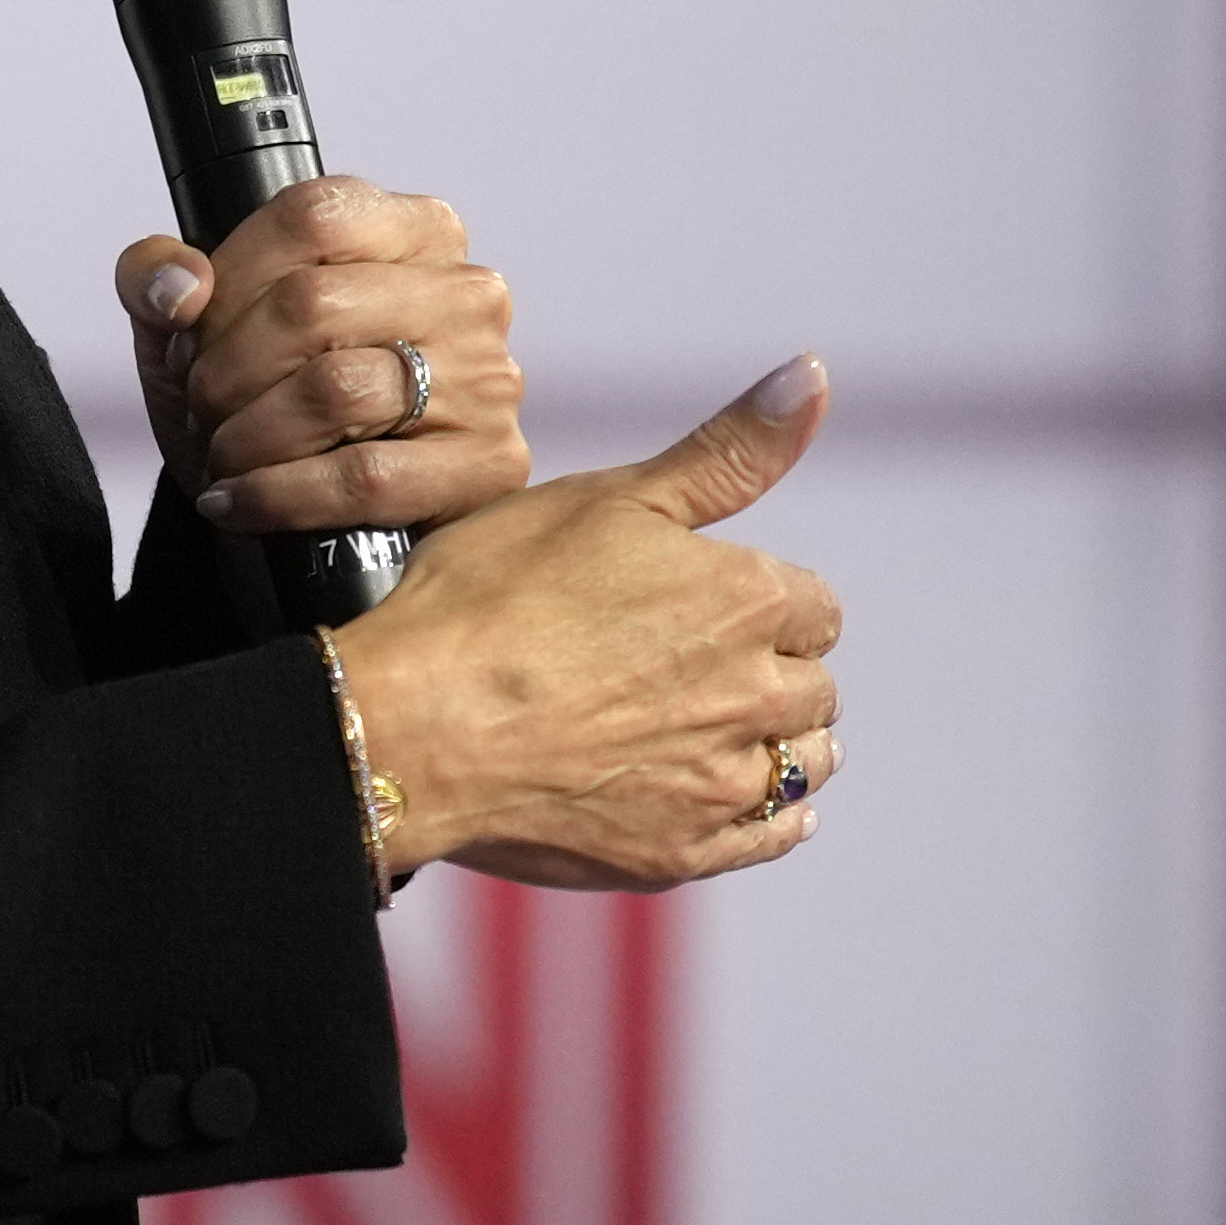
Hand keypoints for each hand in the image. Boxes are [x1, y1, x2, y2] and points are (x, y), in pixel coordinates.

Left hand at [114, 176, 532, 541]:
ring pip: (336, 390)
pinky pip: (364, 477)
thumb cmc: (263, 400)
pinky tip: (238, 501)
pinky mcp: (488, 465)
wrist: (310, 533)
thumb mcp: (193, 325)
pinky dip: (278, 494)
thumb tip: (178, 288)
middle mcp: (466, 293)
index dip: (228, 278)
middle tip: (201, 405)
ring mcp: (488, 379)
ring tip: (222, 454)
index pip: (311, 216)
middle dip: (227, 367)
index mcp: (413, 229)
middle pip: (313, 303)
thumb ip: (157, 277)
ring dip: (247, 435)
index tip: (191, 332)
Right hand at [334, 354, 842, 891]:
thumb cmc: (494, 594)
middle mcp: (759, 695)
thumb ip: (727, 451)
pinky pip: (769, 836)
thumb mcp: (610, 496)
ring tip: (700, 726)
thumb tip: (811, 373)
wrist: (412, 724)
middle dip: (768, 670)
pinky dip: (765, 817)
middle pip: (813, 685)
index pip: (813, 604)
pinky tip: (723, 795)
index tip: (701, 602)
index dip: (760, 599)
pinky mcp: (684, 851)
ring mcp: (724, 783)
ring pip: (803, 762)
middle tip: (687, 663)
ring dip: (774, 742)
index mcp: (750, 599)